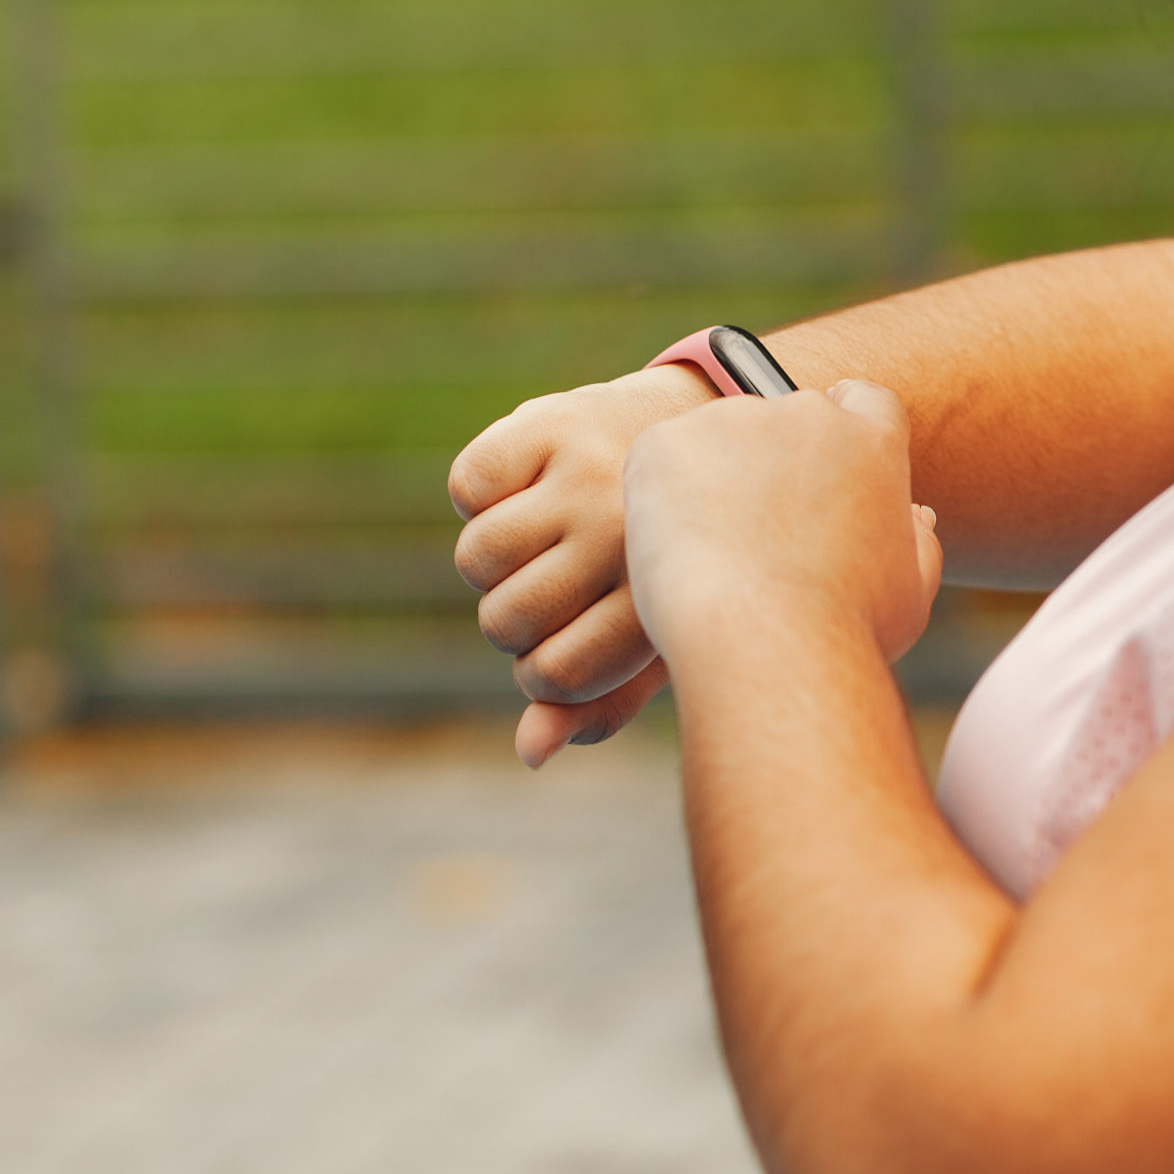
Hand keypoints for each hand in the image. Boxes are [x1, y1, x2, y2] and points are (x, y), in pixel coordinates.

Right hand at [450, 364, 712, 767]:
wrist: (705, 429)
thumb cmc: (675, 556)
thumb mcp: (653, 634)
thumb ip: (598, 703)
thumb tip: (530, 751)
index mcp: (664, 594)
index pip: (556, 675)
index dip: (542, 677)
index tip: (564, 653)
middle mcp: (626, 533)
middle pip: (506, 620)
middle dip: (512, 620)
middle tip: (552, 591)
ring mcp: (586, 475)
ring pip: (477, 557)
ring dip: (492, 561)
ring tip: (539, 544)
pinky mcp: (549, 423)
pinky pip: (468, 487)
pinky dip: (484, 492)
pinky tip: (531, 486)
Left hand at [623, 380, 943, 677]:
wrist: (766, 645)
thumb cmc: (847, 631)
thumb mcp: (909, 591)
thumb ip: (917, 542)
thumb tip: (914, 515)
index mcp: (870, 438)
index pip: (861, 401)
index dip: (841, 430)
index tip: (818, 469)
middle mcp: (804, 413)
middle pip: (782, 420)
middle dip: (768, 464)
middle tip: (752, 534)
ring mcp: (730, 421)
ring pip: (715, 441)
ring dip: (712, 481)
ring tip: (714, 557)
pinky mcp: (665, 442)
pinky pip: (658, 462)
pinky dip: (659, 499)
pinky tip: (674, 552)